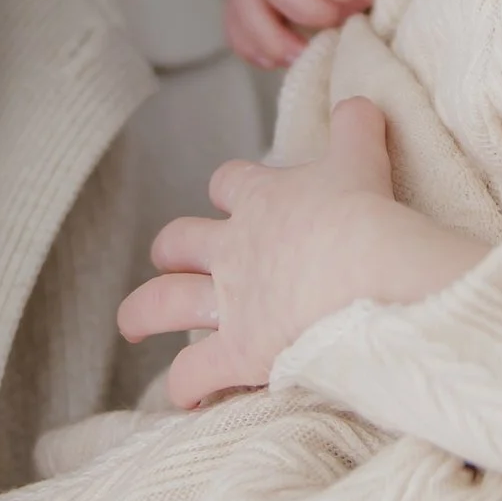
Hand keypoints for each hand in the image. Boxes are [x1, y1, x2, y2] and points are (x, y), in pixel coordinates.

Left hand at [116, 97, 479, 403]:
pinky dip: (186, 387)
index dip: (229, 190)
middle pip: (180, 239)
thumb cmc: (368, 215)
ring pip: (164, 302)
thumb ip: (356, 129)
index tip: (237, 197)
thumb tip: (360, 102)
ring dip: (142, 312)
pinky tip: (185, 398)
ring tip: (130, 323)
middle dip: (171, 248)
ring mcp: (231, 301)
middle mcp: (234, 248)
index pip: (229, 184)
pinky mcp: (239, 351)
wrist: (371, 270)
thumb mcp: (363, 159)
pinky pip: (194, 373)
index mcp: (264, 200)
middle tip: (170, 257)